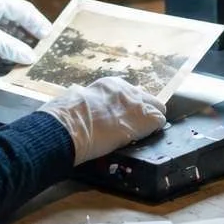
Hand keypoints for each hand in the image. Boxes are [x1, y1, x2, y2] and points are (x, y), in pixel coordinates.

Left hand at [0, 0, 50, 62]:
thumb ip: (6, 45)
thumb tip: (30, 57)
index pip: (24, 10)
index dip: (39, 23)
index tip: (52, 37)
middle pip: (18, 15)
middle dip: (31, 30)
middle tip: (45, 45)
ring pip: (7, 23)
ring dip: (19, 35)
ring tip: (32, 49)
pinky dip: (6, 38)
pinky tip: (11, 47)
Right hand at [36, 77, 166, 164]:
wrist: (69, 126)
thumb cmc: (65, 116)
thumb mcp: (78, 100)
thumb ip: (91, 103)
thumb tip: (89, 110)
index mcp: (109, 84)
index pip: (129, 93)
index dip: (127, 108)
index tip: (121, 118)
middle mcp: (126, 90)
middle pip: (147, 98)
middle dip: (143, 112)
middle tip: (133, 128)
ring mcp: (137, 103)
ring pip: (157, 109)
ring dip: (149, 122)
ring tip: (138, 136)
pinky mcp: (145, 118)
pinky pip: (159, 122)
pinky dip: (153, 131)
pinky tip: (141, 139)